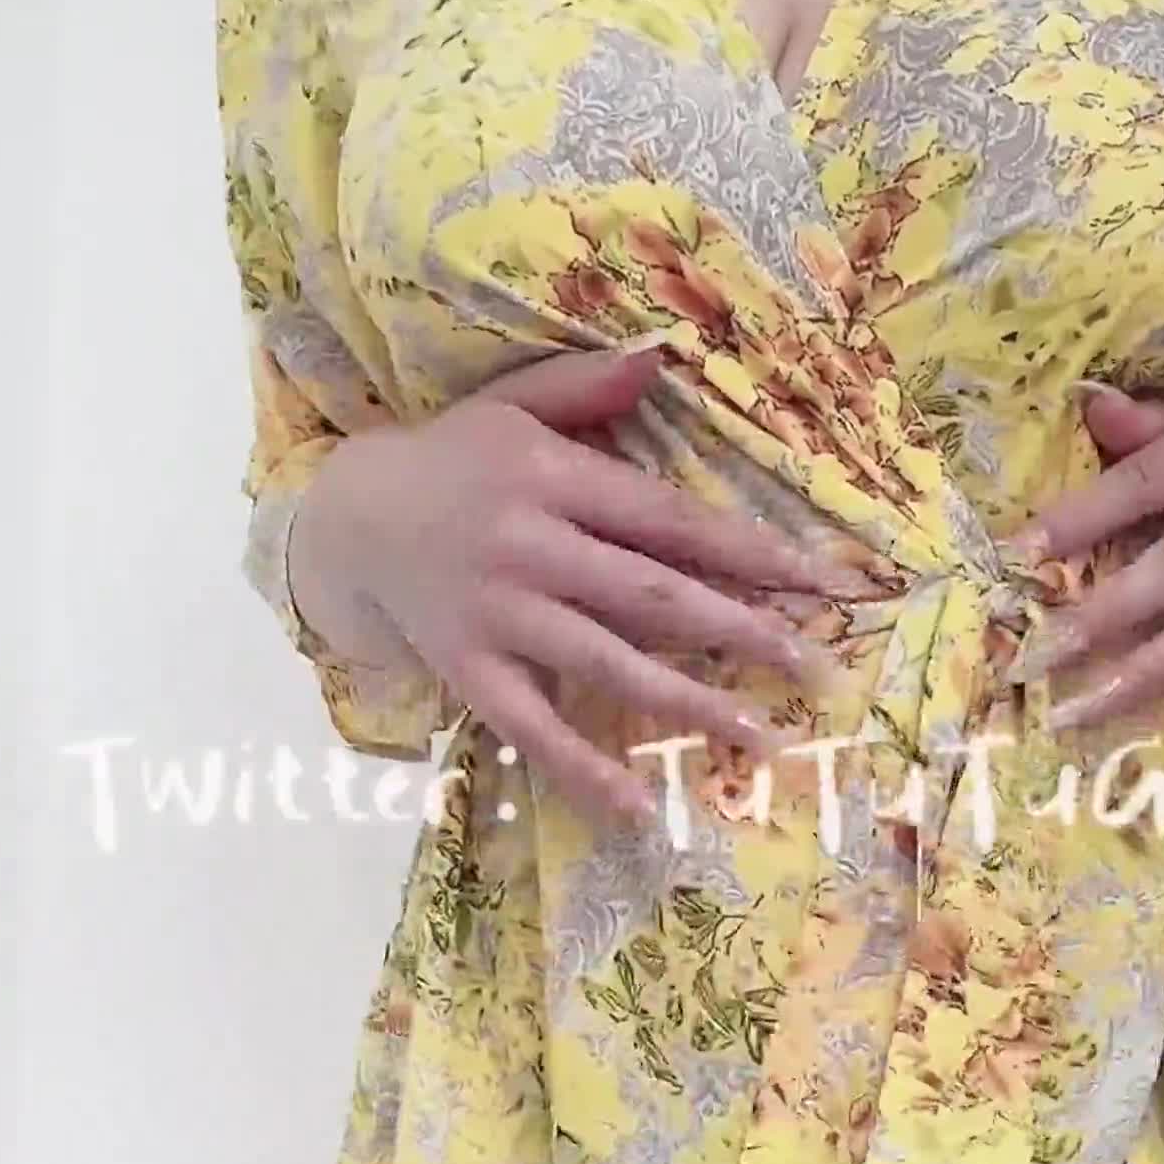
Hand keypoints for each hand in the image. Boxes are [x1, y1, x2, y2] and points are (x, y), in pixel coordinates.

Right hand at [288, 345, 853, 820]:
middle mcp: (530, 547)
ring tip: (758, 735)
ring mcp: (499, 615)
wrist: (348, 517)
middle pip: (652, 597)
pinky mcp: (469, 670)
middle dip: (740, 632)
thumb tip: (659, 356)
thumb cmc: (453, 459)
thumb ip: (585, 387)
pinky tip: (637, 807)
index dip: (746, 552)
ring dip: (688, 704)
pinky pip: (532, 729)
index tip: (815, 580)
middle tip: (814, 666)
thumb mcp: (512, 407)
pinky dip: (582, 770)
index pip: (668, 521)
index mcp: (551, 478)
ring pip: (608, 665)